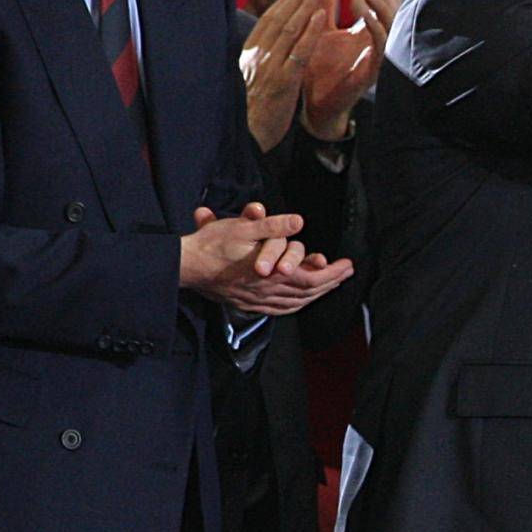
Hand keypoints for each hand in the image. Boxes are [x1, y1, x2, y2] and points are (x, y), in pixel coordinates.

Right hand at [190, 206, 352, 312]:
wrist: (185, 266)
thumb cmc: (212, 245)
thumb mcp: (242, 228)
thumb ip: (271, 226)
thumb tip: (298, 222)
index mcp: (268, 276)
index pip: (310, 279)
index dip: (331, 274)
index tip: (347, 265)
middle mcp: (266, 293)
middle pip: (307, 293)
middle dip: (330, 282)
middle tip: (345, 272)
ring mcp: (257, 301)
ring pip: (295, 302)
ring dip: (316, 293)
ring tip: (331, 284)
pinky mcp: (248, 304)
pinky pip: (280, 309)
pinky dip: (296, 304)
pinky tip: (301, 300)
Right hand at [240, 0, 330, 150]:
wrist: (246, 138)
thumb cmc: (250, 111)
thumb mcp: (251, 78)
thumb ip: (260, 59)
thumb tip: (268, 43)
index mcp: (250, 53)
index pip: (269, 20)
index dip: (285, 0)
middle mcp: (258, 55)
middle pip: (280, 17)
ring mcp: (270, 67)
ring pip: (290, 29)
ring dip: (307, 5)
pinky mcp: (283, 82)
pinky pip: (299, 52)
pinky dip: (310, 32)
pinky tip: (321, 16)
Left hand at [305, 0, 399, 138]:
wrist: (313, 104)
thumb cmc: (317, 68)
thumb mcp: (320, 29)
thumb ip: (324, 5)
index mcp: (370, 34)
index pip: (388, 6)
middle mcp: (380, 45)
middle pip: (397, 13)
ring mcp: (379, 58)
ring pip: (394, 27)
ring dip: (383, 7)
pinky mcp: (374, 71)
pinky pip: (382, 47)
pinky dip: (377, 28)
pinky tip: (366, 15)